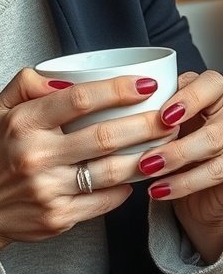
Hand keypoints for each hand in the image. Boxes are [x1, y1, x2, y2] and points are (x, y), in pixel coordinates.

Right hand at [0, 67, 169, 271]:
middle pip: (104, 137)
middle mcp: (36, 157)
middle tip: (169, 114)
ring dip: (144, 157)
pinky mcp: (58, 219)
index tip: (144, 84)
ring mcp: (49, 191)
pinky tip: (137, 175)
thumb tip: (65, 77)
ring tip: (165, 144)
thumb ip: (25, 84)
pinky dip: (125, 188)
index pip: (78, 99)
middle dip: (145, 124)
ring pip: (111, 172)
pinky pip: (104, 201)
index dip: (116, 89)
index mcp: (22, 124)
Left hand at [137, 70, 222, 263]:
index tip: (163, 114)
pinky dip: (183, 184)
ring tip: (145, 169)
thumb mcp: (150, 114)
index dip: (190, 97)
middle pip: (216, 120)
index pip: (211, 83)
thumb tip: (65, 84)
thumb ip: (131, 98)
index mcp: (209, 91)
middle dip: (179, 137)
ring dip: (176, 160)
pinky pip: (216, 174)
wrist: (192, 184)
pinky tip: (157, 190)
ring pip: (214, 146)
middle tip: (148, 150)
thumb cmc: (163, 139)